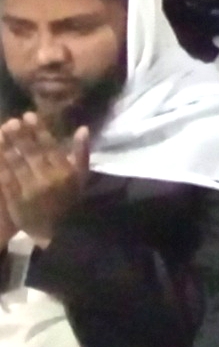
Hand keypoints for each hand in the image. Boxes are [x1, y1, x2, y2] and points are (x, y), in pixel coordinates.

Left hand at [0, 117, 89, 246]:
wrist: (59, 231)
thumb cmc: (71, 200)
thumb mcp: (81, 177)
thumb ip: (81, 152)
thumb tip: (82, 129)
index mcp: (64, 171)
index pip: (50, 146)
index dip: (38, 130)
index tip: (28, 115)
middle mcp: (47, 178)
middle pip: (31, 152)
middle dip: (20, 135)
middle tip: (11, 121)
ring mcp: (29, 189)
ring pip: (15, 164)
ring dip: (6, 147)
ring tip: (0, 132)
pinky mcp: (15, 200)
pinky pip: (5, 180)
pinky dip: (0, 165)